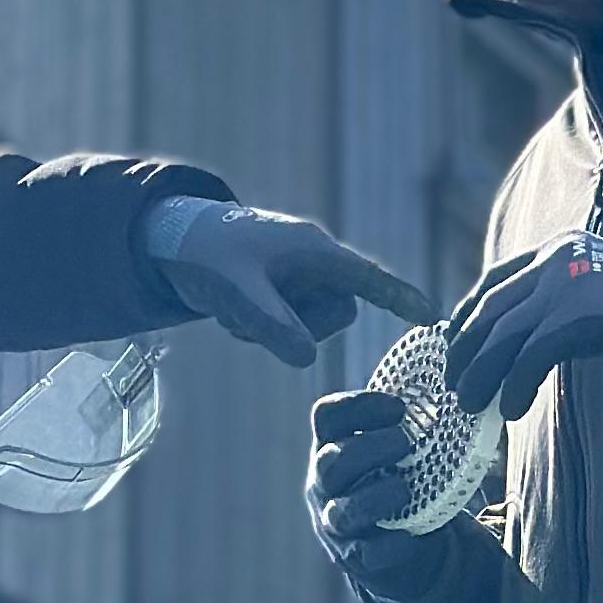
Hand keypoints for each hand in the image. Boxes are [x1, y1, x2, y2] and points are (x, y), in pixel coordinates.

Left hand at [139, 196, 433, 371]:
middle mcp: (313, 264)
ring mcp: (298, 280)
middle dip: (300, 327)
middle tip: (251, 318)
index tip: (432, 318)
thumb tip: (308, 360)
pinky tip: (231, 313)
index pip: (370, 278)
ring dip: (275, 330)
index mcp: (315, 250)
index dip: (401, 298)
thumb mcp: (238, 291)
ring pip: (312, 326)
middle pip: (338, 314)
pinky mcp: (282, 294)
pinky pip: (290, 328)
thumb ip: (272, 324)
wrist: (171, 242)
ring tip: (236, 313)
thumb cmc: (207, 254)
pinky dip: (261, 329)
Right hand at [305, 387, 449, 597]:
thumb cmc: (399, 483)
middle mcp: (325, 485)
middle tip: (407, 443)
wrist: (402, 548)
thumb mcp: (396, 453)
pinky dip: (390, 544)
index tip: (399, 407)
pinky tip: (411, 535)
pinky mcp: (355, 558)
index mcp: (332, 447)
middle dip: (371, 448)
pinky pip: (365, 553)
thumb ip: (409, 425)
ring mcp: (335, 524)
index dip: (358, 406)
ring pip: (342, 510)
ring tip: (406, 489)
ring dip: (377, 497)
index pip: (327, 416)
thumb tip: (459, 389)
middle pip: (332, 460)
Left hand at [444, 234, 602, 418]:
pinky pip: (530, 356)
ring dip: (480, 374)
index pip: (493, 281)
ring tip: (470, 405)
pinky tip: (512, 409)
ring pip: (502, 334)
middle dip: (465, 351)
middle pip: (489, 308)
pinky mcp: (581, 315)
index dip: (466, 316)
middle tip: (453, 386)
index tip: (453, 348)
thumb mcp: (599, 298)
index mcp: (559, 249)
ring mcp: (568, 283)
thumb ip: (561, 309)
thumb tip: (521, 347)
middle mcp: (556, 258)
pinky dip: (515, 386)